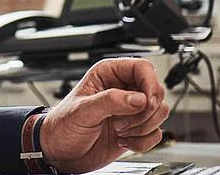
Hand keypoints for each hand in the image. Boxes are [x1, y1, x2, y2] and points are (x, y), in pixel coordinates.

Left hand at [40, 58, 168, 173]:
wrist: (59, 153)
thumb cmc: (62, 126)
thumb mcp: (82, 110)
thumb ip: (110, 101)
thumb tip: (139, 98)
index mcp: (109, 74)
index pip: (143, 68)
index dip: (149, 83)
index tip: (145, 102)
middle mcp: (123, 89)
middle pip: (156, 91)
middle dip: (145, 111)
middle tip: (122, 121)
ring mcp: (131, 111)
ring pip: (160, 112)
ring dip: (143, 127)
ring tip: (119, 131)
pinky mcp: (135, 129)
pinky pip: (156, 133)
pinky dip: (143, 141)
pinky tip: (123, 141)